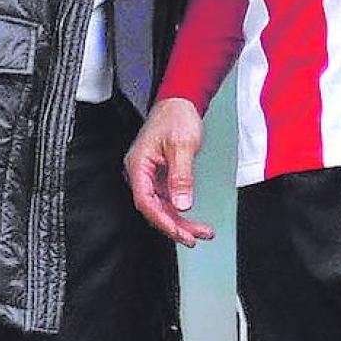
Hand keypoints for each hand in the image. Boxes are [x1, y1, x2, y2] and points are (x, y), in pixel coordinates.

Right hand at [124, 98, 214, 247]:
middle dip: (174, 226)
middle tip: (193, 239)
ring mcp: (150, 176)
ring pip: (162, 207)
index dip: (162, 220)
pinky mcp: (160, 176)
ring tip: (201, 233)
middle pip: (154, 208)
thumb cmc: (176, 117)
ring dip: (180, 222)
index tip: (179, 232)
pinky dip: (181, 211)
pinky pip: (168, 199)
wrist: (180, 102)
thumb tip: (181, 204)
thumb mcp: (182, 146)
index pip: (146, 201)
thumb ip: (181, 177)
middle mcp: (141, 173)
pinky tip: (193, 221)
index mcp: (138, 165)